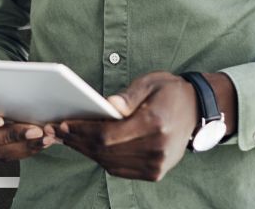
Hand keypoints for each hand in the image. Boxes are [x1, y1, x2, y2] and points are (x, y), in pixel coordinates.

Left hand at [44, 71, 198, 181]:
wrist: (196, 111)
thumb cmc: (171, 92)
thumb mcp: (151, 82)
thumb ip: (128, 96)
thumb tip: (108, 105)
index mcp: (155, 124)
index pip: (108, 135)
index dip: (82, 132)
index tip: (64, 125)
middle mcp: (156, 149)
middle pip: (106, 151)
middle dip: (78, 141)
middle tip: (58, 131)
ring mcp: (156, 165)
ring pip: (110, 163)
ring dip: (86, 151)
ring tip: (68, 138)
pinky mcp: (154, 172)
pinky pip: (119, 169)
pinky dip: (101, 158)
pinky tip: (88, 146)